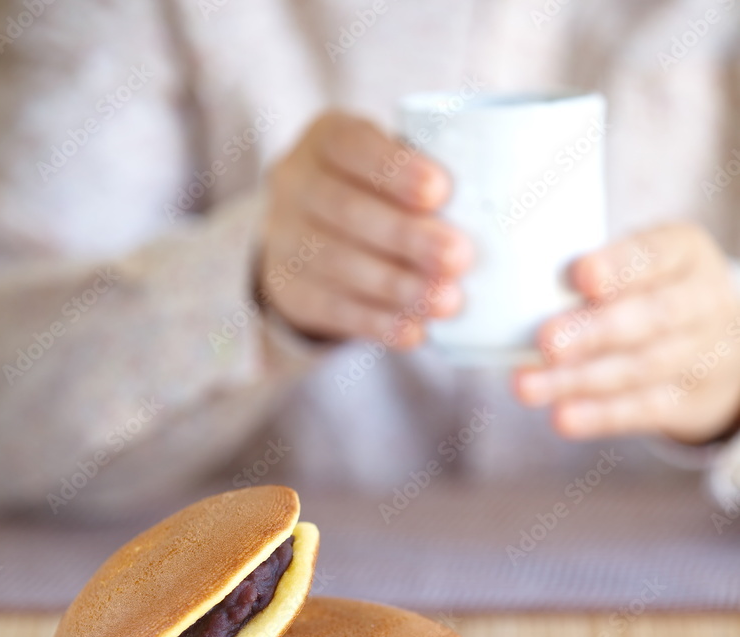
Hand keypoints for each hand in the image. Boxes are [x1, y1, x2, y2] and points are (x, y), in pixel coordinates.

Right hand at [259, 112, 472, 348]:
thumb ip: (431, 174)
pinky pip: (334, 310)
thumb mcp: (389, 163)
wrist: (306, 234)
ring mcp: (284, 241)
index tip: (441, 191)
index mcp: (324, 139)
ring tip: (448, 301)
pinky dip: (378, 324)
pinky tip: (415, 332)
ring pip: (338, 265)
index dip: (394, 170)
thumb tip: (518, 196)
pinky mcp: (291, 291)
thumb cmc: (376, 191)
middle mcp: (294, 186)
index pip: (351, 146)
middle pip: (345, 211)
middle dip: (405, 236)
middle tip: (459, 256)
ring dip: (398, 286)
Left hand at [514, 223, 739, 442]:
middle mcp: (700, 301)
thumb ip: (588, 271)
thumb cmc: (647, 290)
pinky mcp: (684, 399)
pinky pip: (642, 409)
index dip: (619, 266)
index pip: (655, 254)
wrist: (714, 343)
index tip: (580, 274)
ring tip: (529, 387)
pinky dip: (600, 415)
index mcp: (683, 252)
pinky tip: (563, 418)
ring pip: (641, 368)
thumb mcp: (636, 262)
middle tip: (545, 341)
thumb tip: (517, 292)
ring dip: (579, 380)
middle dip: (594, 332)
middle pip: (652, 317)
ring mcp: (697, 353)